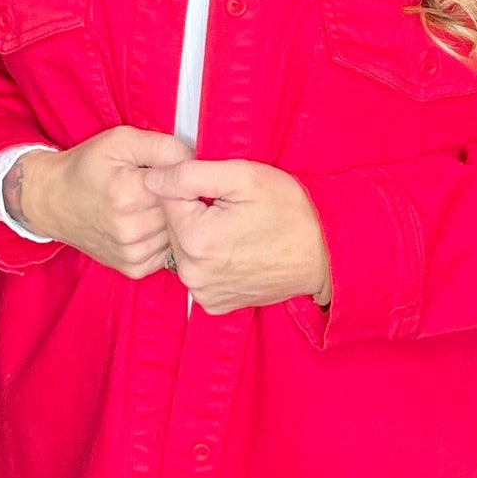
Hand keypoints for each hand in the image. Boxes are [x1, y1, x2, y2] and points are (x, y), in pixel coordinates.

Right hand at [16, 128, 190, 277]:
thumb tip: (196, 159)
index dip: (178, 175)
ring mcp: (131, 253)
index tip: (168, 170)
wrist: (52, 201)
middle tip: (155, 187)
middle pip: (181, 211)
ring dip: (171, 219)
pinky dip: (163, 237)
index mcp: (127, 193)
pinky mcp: (133, 268)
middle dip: (176, 198)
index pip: (180, 184)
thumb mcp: (121, 141)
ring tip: (148, 204)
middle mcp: (129, 229)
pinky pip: (168, 251)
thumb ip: (162, 146)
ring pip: (178, 233)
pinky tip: (146, 223)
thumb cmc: (87, 167)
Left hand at [142, 159, 330, 314]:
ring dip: (202, 234)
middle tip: (234, 209)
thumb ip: (190, 174)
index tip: (222, 190)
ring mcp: (203, 292)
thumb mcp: (244, 177)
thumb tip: (152, 178)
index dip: (192, 185)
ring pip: (183, 248)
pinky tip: (237, 251)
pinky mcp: (214, 303)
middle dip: (196, 211)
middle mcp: (192, 273)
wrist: (324, 255)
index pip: (166, 196)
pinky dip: (211, 258)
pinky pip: (198, 271)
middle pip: (173, 225)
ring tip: (238, 230)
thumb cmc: (290, 211)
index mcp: (195, 239)